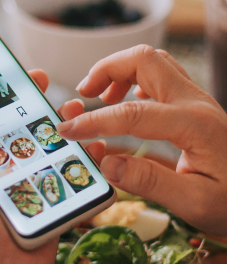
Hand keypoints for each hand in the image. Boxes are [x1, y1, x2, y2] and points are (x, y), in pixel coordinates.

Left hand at [0, 69, 104, 263]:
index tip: (5, 70)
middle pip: (20, 123)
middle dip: (32, 98)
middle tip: (43, 79)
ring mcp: (27, 180)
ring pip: (48, 142)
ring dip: (62, 121)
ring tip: (73, 107)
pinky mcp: (50, 196)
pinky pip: (70, 170)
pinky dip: (84, 155)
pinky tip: (94, 143)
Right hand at [57, 45, 226, 235]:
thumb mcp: (195, 203)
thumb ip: (150, 183)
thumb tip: (107, 164)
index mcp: (194, 125)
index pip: (133, 113)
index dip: (94, 120)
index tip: (67, 130)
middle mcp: (195, 102)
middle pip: (145, 60)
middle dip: (106, 70)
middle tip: (83, 94)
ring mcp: (196, 99)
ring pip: (153, 62)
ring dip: (120, 70)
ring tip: (99, 96)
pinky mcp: (194, 104)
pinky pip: (161, 75)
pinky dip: (134, 80)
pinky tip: (125, 101)